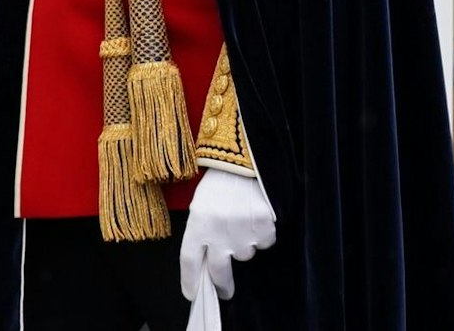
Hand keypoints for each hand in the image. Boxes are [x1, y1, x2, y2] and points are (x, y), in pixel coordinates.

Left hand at [178, 169, 276, 301]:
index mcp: (197, 224)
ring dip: (244, 246)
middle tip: (225, 291)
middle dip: (222, 285)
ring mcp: (242, 232)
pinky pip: (264, 243)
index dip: (190, 281)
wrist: (246, 159)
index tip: (193, 294)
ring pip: (244, 255)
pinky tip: (256, 217)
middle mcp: (218, 232)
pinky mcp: (262, 228)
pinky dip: (261, 235)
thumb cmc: (221, 182)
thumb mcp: (201, 206)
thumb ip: (201, 234)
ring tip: (242, 222)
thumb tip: (205, 262)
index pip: (190, 262)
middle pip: (218, 271)